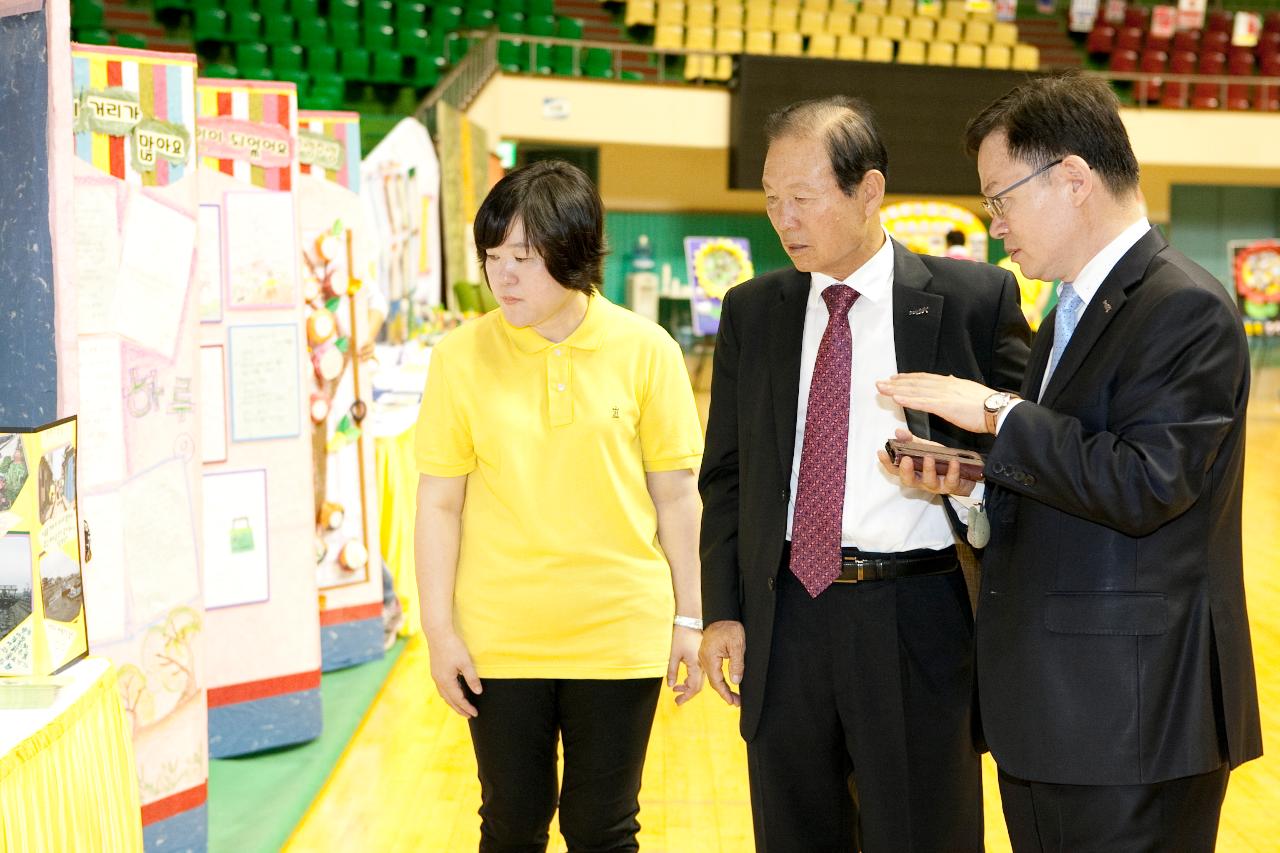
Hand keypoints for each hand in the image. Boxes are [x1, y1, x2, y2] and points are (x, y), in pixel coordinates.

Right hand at [425, 629, 481, 717]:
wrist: (438, 633)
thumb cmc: (453, 646)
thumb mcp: (465, 662)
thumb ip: (472, 678)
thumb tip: (478, 692)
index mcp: (446, 681)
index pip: (458, 699)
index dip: (467, 707)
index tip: (475, 713)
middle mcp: (439, 681)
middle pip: (450, 700)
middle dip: (460, 709)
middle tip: (469, 715)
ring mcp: (436, 676)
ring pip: (445, 695)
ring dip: (453, 703)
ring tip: (462, 707)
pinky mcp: (436, 671)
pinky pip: (442, 688)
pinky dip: (449, 694)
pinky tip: (454, 692)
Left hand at [668, 626, 704, 705]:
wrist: (689, 622)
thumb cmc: (680, 636)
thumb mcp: (673, 655)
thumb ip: (672, 671)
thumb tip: (670, 685)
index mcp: (696, 666)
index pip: (693, 688)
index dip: (686, 697)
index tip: (677, 702)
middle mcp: (702, 666)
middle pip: (697, 686)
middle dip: (687, 694)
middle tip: (677, 700)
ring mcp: (703, 662)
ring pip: (698, 680)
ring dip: (688, 687)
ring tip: (677, 690)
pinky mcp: (702, 659)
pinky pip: (698, 674)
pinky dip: (691, 680)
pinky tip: (683, 681)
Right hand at [699, 620, 744, 706]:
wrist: (722, 613)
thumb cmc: (730, 627)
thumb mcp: (737, 645)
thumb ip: (736, 664)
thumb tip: (735, 681)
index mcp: (710, 658)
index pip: (717, 681)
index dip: (725, 694)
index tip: (733, 702)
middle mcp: (704, 658)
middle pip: (713, 681)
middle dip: (725, 693)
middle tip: (737, 702)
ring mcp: (704, 656)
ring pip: (713, 676)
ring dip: (723, 686)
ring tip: (733, 696)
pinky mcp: (707, 653)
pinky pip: (713, 670)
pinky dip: (720, 678)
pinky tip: (727, 682)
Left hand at [876, 373, 993, 433]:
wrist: (999, 410)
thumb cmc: (987, 405)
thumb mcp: (968, 390)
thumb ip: (956, 387)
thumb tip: (949, 379)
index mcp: (950, 382)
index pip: (924, 378)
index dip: (908, 378)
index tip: (895, 378)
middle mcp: (945, 385)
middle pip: (915, 383)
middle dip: (896, 383)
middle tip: (880, 383)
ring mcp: (944, 395)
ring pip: (915, 391)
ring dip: (897, 390)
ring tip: (882, 389)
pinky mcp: (945, 406)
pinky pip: (923, 403)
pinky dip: (908, 400)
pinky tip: (897, 399)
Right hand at [876, 428, 976, 496]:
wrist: (965, 473)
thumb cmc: (940, 462)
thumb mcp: (925, 449)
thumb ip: (911, 442)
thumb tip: (898, 431)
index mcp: (912, 472)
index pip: (895, 470)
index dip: (887, 463)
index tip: (881, 452)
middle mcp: (921, 481)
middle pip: (908, 481)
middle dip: (905, 471)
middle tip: (905, 459)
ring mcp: (936, 485)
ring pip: (929, 481)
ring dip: (928, 469)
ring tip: (929, 457)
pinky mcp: (951, 486)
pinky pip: (951, 480)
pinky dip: (952, 471)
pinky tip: (953, 461)